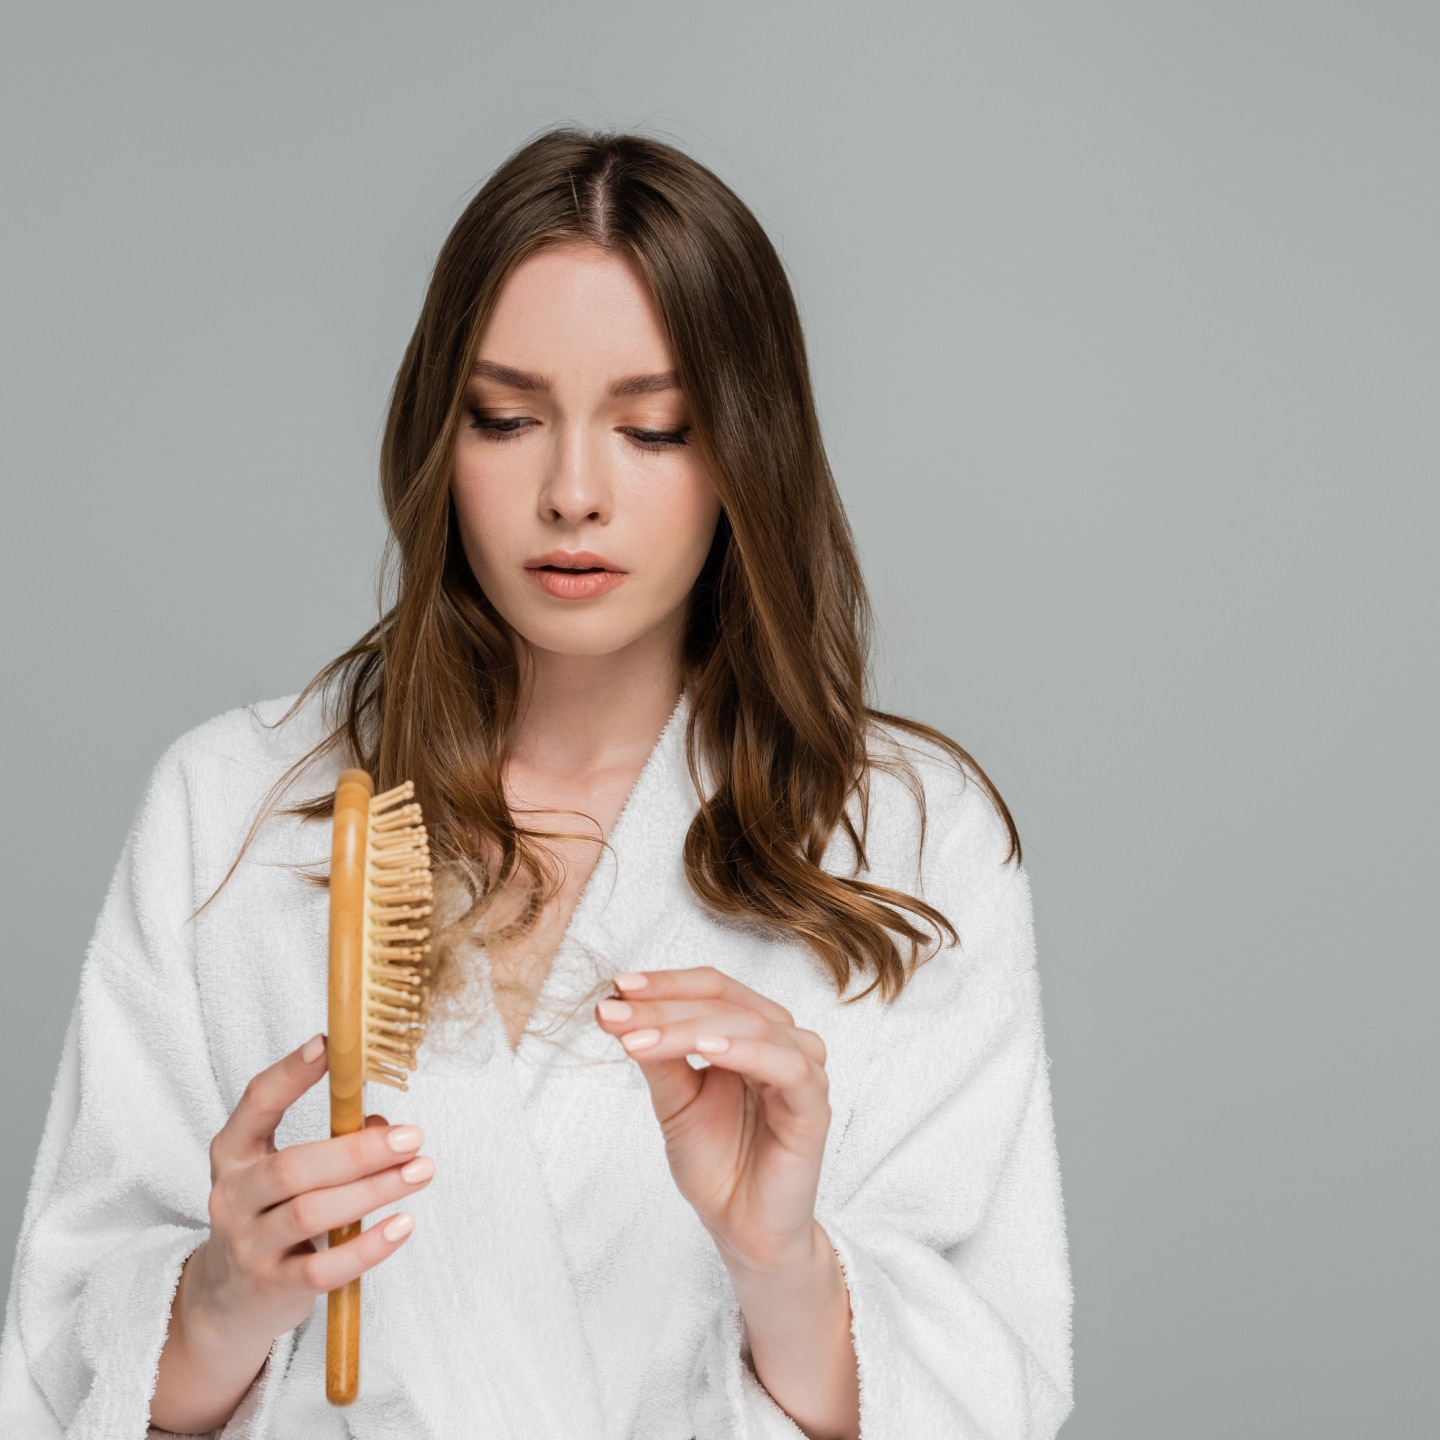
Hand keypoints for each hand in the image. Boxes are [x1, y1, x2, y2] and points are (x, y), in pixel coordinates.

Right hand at [150, 1034, 434, 1432]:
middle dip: (358, 1151)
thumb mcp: (286, 1174)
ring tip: (420, 1172)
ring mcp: (249, 1245)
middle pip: (293, 1168)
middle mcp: (232, 1197)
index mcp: (233, 1154)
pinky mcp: (273, 1286)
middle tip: (412, 1137)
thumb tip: (387, 1127)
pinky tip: (403, 1225)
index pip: (256, 1104)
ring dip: (374, 1191)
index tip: (329, 1044)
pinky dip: (368, 1247)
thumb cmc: (269, 1215)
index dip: (290, 1073)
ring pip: (311, 1214)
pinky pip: (324, 1268)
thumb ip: (333, 1142)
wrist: (226, 1300)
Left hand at [594, 967, 830, 1271]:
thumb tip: (618, 1008)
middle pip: (726, 1002)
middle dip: (665, 1007)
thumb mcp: (674, 1099)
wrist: (740, 1229)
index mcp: (751, 1032)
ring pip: (752, 1027)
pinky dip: (746, 1052)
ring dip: (691, 1028)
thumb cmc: (716, 1162)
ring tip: (641, 1039)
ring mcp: (802, 1071)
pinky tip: (708, 1052)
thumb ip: (658, 1055)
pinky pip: (787, 1067)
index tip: (616, 987)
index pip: (712, 988)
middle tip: (614, 1015)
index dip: (666, 983)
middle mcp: (781, 1042)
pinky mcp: (814, 1107)